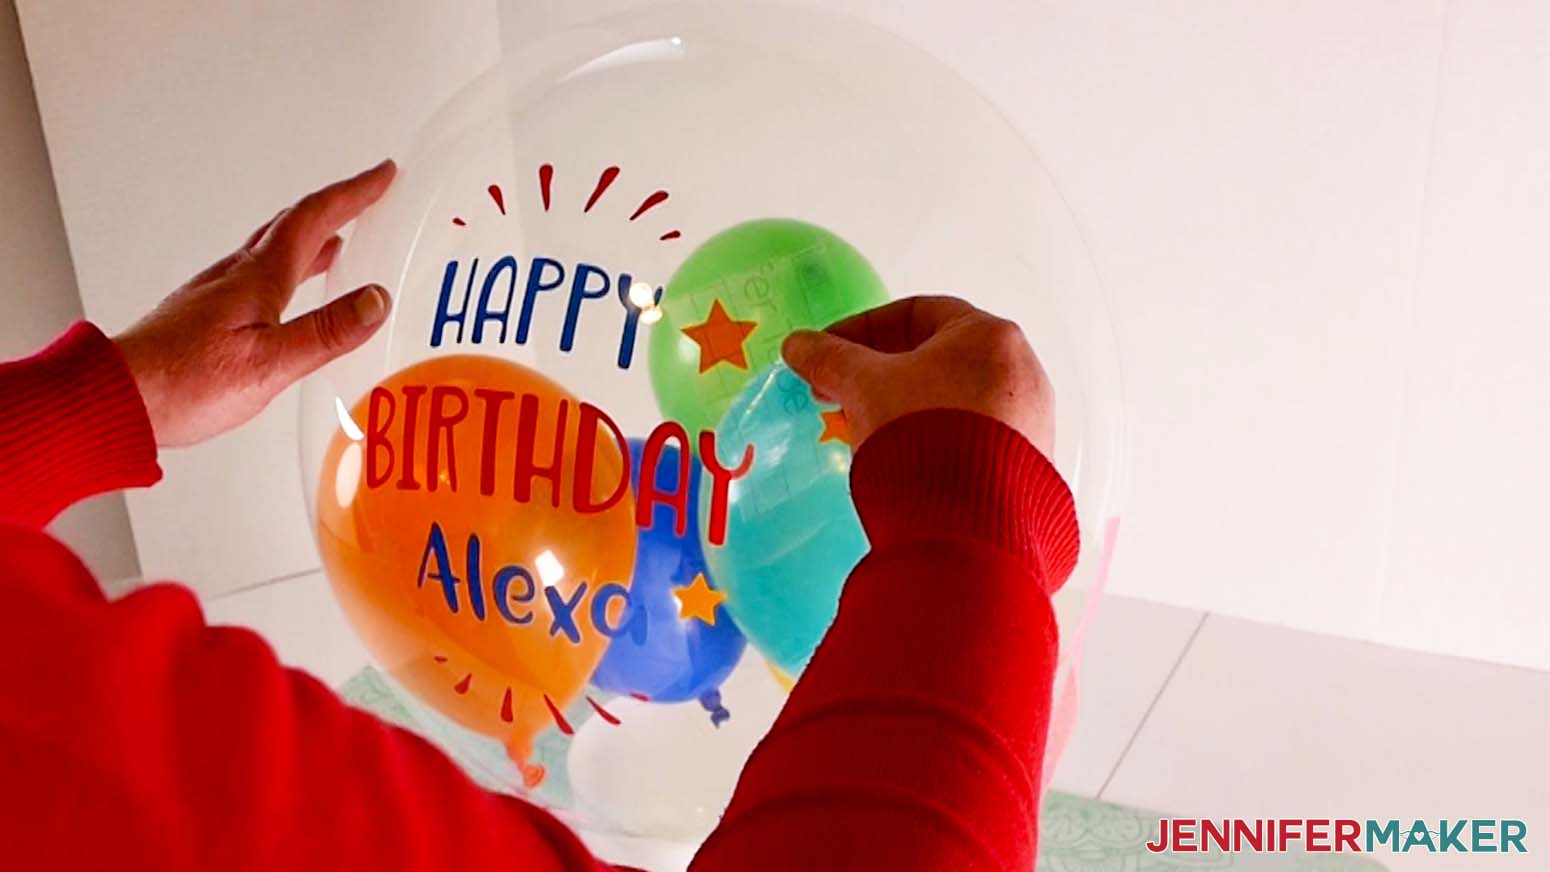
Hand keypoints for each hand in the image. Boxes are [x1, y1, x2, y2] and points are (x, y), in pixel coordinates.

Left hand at [116, 160, 396, 446]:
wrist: (118, 398)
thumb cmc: (186, 383)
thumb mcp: (270, 363)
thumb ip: (326, 332)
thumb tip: (375, 300)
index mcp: (258, 279)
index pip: (313, 220)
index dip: (353, 194)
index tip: (383, 175)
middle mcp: (236, 277)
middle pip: (292, 226)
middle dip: (335, 208)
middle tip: (367, 198)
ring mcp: (217, 295)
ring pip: (273, 251)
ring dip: (310, 239)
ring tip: (338, 243)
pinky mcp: (205, 317)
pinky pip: (258, 278)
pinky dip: (287, 271)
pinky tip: (288, 296)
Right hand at [780, 295, 1053, 452]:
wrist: (966, 523)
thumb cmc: (920, 433)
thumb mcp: (863, 386)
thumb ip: (829, 358)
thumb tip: (799, 345)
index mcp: (989, 334)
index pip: (918, 311)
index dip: (864, 327)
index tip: (831, 351)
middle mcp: (1022, 369)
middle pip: (940, 355)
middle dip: (885, 371)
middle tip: (844, 392)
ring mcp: (1032, 417)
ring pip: (959, 397)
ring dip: (910, 406)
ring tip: (871, 430)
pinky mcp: (1030, 462)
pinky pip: (977, 435)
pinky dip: (939, 437)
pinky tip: (908, 461)